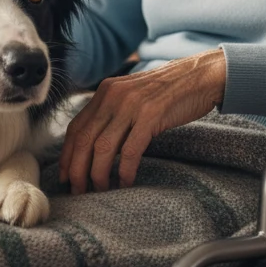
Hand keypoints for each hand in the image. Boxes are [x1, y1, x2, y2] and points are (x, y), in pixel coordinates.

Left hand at [59, 50, 226, 194]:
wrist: (200, 76)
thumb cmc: (168, 92)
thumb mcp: (132, 96)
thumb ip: (112, 114)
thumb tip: (95, 146)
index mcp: (105, 91)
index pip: (76, 127)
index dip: (67, 154)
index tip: (64, 175)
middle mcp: (113, 96)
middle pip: (84, 140)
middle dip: (77, 169)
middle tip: (78, 191)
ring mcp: (131, 105)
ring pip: (103, 147)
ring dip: (98, 174)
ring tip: (100, 190)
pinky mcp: (152, 115)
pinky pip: (130, 150)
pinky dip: (124, 170)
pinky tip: (125, 182)